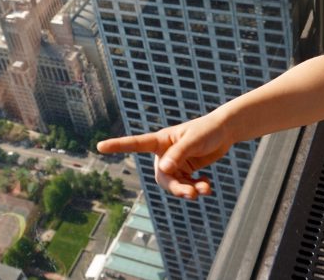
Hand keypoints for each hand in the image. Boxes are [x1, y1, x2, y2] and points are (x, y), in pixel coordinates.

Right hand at [97, 113, 233, 198]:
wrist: (224, 132)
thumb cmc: (207, 130)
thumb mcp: (193, 140)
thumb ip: (178, 154)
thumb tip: (162, 170)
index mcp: (160, 140)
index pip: (136, 144)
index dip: (118, 145)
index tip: (99, 146)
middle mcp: (164, 153)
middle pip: (162, 177)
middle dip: (176, 188)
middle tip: (192, 194)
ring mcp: (175, 163)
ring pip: (175, 185)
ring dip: (188, 190)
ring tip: (205, 190)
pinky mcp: (186, 171)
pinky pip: (186, 186)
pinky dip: (197, 188)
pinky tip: (207, 186)